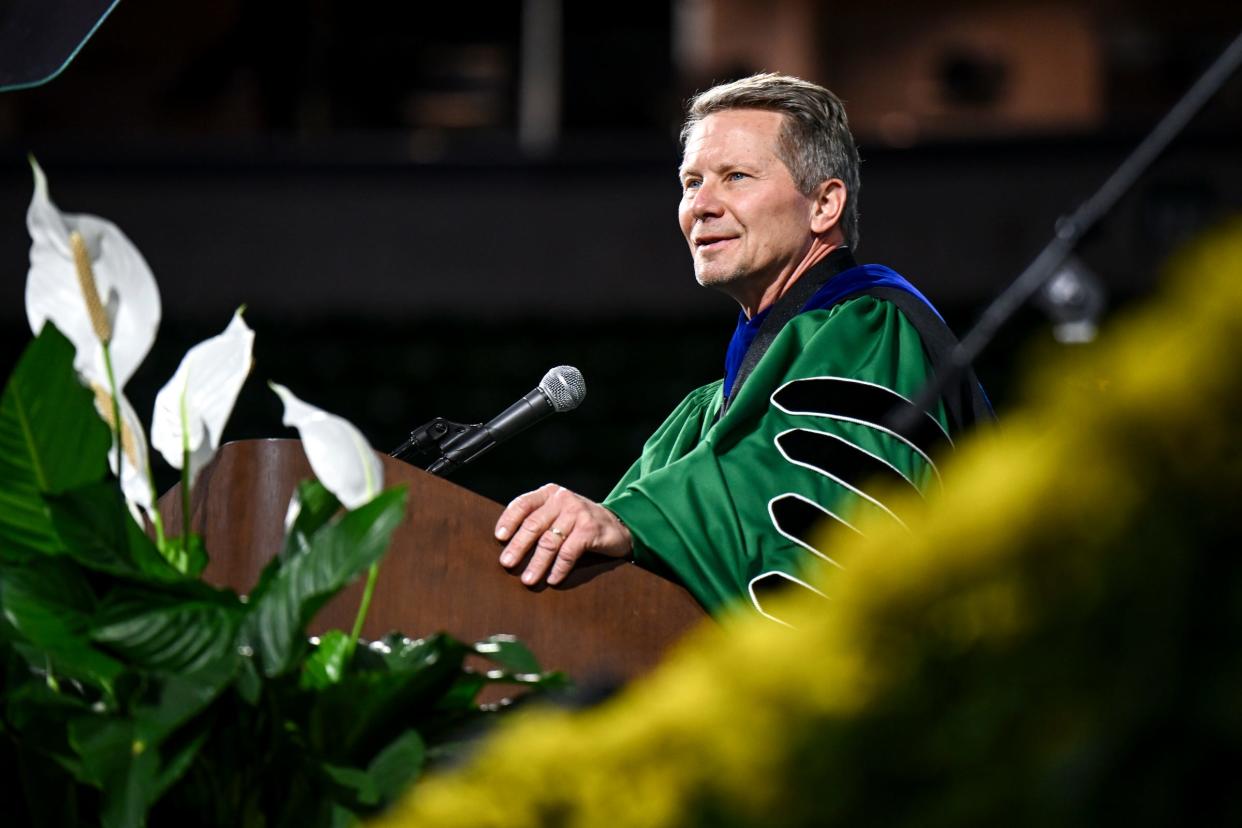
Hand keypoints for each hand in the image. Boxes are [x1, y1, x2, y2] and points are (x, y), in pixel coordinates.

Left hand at [494, 483, 632, 586]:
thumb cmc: (580, 522)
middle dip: (518, 546)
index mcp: (550, 493)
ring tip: (527, 579)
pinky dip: (559, 568)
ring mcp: (578, 513)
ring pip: (550, 542)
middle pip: (534, 525)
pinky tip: (552, 579)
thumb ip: (538, 518)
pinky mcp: (590, 530)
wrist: (618, 525)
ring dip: (537, 563)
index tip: (499, 537)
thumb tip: (507, 543)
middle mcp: (563, 499)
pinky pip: (568, 552)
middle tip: (507, 563)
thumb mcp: (559, 512)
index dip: (509, 520)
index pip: (523, 504)